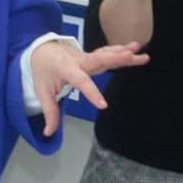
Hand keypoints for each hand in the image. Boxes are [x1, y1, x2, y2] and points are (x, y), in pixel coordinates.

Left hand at [30, 39, 148, 132]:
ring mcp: (87, 56)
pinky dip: (121, 50)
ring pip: (106, 54)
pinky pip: (108, 53)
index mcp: (66, 70)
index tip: (104, 105)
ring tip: (140, 53)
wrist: (42, 50)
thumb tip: (48, 133)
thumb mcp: (42, 92)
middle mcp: (79, 61)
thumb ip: (49, 112)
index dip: (91, 92)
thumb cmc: (43, 72)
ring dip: (124, 53)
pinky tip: (135, 49)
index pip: (81, 81)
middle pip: (98, 59)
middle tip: (132, 57)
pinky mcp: (93, 56)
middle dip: (116, 58)